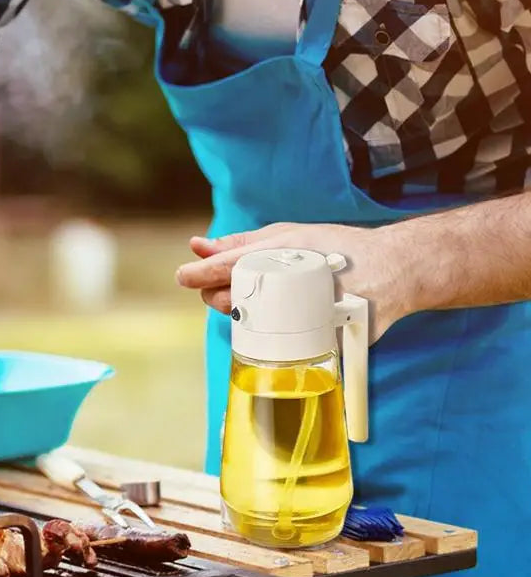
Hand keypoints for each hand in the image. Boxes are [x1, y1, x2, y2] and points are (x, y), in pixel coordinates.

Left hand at [176, 222, 411, 343]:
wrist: (394, 270)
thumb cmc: (335, 249)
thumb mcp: (287, 234)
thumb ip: (240, 243)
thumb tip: (198, 247)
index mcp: (281, 253)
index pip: (225, 268)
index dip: (198, 274)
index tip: (183, 276)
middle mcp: (291, 284)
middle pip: (229, 301)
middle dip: (216, 295)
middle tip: (225, 288)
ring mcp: (305, 314)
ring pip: (249, 323)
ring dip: (243, 313)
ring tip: (263, 299)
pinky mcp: (320, 339)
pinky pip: (278, 342)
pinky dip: (272, 331)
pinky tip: (284, 318)